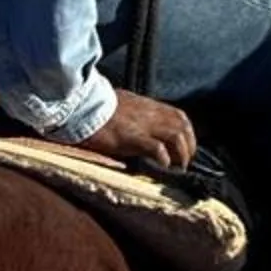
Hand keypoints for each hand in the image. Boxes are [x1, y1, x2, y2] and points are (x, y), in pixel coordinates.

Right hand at [72, 89, 195, 172]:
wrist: (81, 105)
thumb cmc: (97, 106)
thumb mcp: (123, 103)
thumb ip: (136, 112)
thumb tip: (141, 122)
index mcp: (148, 105)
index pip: (179, 116)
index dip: (187, 132)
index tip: (186, 146)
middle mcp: (151, 114)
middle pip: (183, 127)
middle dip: (189, 145)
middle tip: (185, 161)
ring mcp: (142, 126)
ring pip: (176, 137)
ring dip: (181, 154)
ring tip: (178, 167)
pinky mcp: (132, 138)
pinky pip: (157, 148)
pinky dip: (164, 158)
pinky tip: (163, 166)